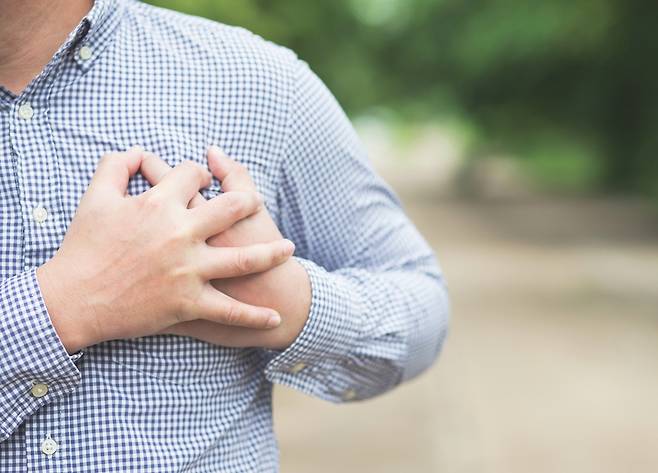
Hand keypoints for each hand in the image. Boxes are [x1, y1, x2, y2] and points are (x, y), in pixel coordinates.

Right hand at [38, 147, 294, 352]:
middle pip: (232, 207)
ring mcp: (189, 269)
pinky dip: (254, 317)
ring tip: (289, 248)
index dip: (199, 173)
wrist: (72, 299)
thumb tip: (137, 151)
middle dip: (248, 201)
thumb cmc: (83, 246)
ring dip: (271, 253)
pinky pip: (230, 311)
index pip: (194, 174)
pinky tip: (275, 318)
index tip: (201, 179)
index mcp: (160, 203)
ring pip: (244, 258)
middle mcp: (181, 233)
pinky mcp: (188, 302)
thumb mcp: (94, 196)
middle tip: (256, 204)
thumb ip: (115, 165)